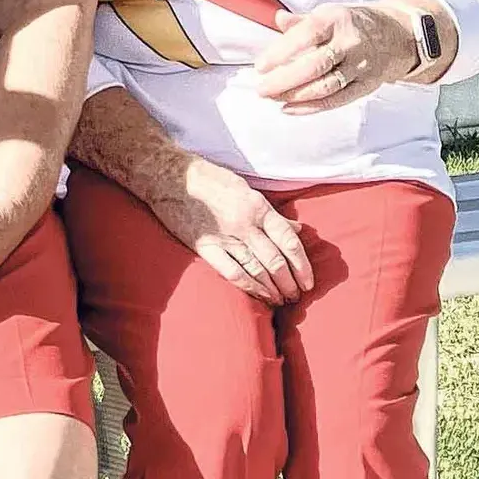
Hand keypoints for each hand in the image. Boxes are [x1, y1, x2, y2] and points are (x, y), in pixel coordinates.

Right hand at [142, 157, 314, 304]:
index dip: (302, 264)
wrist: (171, 177)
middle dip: (290, 282)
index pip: (289, 240)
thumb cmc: (210, 179)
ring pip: (257, 269)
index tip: (308, 280)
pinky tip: (259, 296)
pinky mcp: (205, 247)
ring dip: (273, 288)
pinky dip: (249, 287)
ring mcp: (225, 237)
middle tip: (297, 296)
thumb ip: (271, 212)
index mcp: (258, 207)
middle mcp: (245, 224)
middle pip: (276, 260)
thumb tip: (296, 228)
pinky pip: (232, 272)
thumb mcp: (246, 189)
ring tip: (282, 301)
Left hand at [252, 2, 418, 112]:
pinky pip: (337, 100)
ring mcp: (361, 65)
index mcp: (337, 20)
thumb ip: (301, 22)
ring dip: (294, 96)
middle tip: (262, 89)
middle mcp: (350, 43)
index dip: (281, 52)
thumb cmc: (355, 24)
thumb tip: (278, 19)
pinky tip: (290, 108)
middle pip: (314, 66)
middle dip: (284, 81)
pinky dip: (311, 107)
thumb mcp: (329, 14)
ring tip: (272, 98)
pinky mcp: (366, 85)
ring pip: (325, 86)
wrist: (397, 34)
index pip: (306, 36)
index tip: (261, 66)